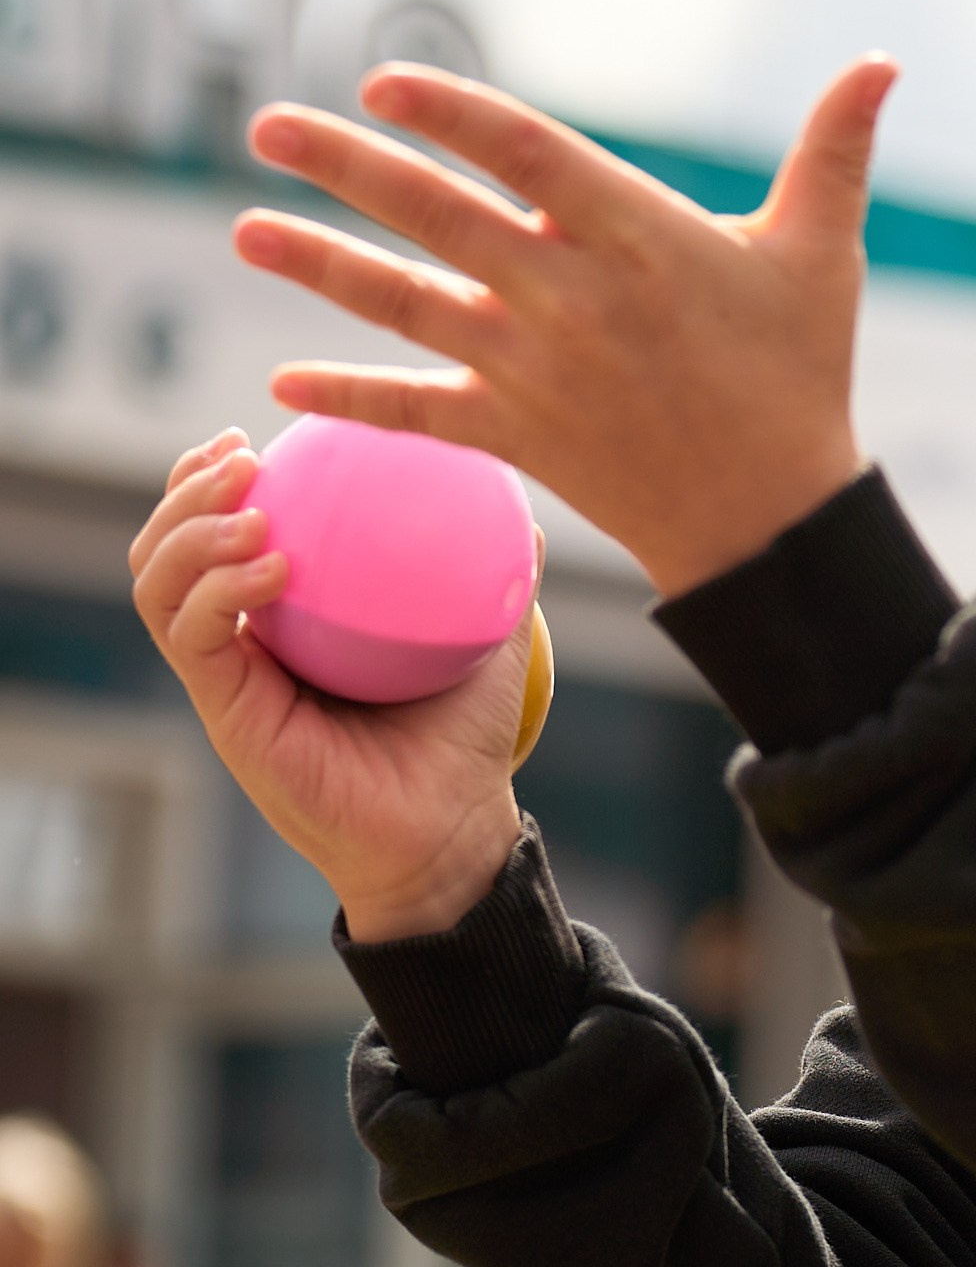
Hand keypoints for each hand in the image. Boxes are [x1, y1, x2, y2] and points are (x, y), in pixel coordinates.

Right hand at [129, 433, 528, 938]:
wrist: (450, 829)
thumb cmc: (462, 742)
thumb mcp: (484, 641)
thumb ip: (494, 578)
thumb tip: (528, 517)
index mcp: (282, 621)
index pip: (217, 533)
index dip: (212, 478)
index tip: (255, 437)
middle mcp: (241, 645)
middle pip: (164, 547)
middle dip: (185, 489)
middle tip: (240, 456)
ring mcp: (224, 679)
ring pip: (157, 583)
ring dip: (189, 529)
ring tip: (248, 504)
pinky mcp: (224, 712)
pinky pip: (192, 636)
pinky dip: (219, 588)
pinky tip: (270, 565)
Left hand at [230, 57, 895, 597]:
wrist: (776, 520)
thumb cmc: (799, 370)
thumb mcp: (820, 253)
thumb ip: (835, 150)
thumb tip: (885, 60)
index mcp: (643, 238)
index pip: (529, 155)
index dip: (454, 114)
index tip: (382, 80)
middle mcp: (576, 300)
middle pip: (443, 218)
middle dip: (348, 167)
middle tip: (263, 124)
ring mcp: (539, 372)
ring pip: (409, 306)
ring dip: (320, 266)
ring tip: (241, 226)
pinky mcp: (520, 437)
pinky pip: (420, 414)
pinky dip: (353, 397)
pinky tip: (281, 377)